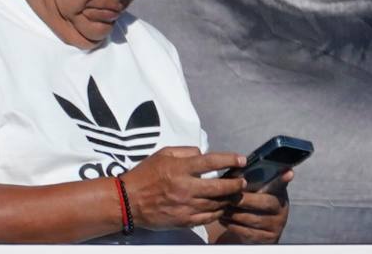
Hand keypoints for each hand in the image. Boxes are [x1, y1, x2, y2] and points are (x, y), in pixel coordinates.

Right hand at [119, 146, 247, 229]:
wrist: (128, 201)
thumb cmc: (145, 175)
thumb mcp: (162, 154)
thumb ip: (185, 152)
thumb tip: (203, 154)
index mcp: (179, 169)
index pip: (211, 162)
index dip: (230, 159)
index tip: (241, 160)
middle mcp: (185, 188)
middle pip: (219, 187)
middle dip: (235, 184)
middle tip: (243, 181)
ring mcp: (185, 206)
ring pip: (216, 204)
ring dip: (229, 199)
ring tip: (235, 194)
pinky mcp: (184, 220)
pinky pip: (208, 217)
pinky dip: (218, 212)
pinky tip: (222, 207)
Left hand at [218, 169, 292, 243]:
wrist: (257, 229)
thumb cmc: (252, 203)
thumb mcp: (256, 191)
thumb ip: (251, 180)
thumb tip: (237, 169)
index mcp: (279, 193)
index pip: (281, 184)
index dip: (283, 178)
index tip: (288, 172)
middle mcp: (281, 208)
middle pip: (265, 202)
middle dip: (244, 200)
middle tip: (229, 197)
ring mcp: (276, 225)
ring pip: (253, 219)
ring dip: (234, 213)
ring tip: (221, 208)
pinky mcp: (268, 238)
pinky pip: (248, 232)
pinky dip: (233, 225)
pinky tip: (223, 219)